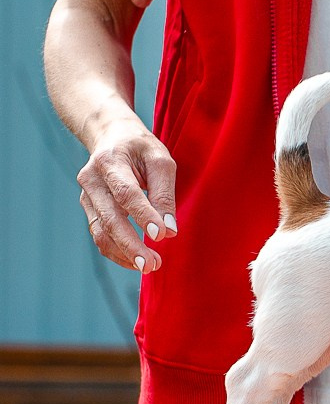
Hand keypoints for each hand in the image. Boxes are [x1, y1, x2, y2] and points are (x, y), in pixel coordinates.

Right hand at [78, 121, 176, 272]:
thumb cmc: (141, 149)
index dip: (143, 215)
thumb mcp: (160, 160)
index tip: (161, 236)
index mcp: (110, 161)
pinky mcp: (89, 208)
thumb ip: (164, 193)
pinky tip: (134, 260)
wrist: (111, 136)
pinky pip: (99, 234)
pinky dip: (115, 251)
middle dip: (131, 244)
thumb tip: (169, 230)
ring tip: (148, 266)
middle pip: (110, 217)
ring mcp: (86, 195)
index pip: (126, 193)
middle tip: (152, 264)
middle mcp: (92, 179)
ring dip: (123, 253)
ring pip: (101, 231)